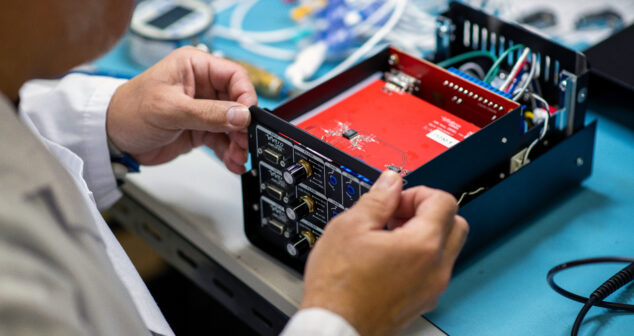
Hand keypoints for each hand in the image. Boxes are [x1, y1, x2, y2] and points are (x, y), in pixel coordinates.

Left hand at [106, 46, 256, 173]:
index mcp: (194, 67)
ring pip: (233, 125)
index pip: (234, 76)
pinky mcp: (200, 129)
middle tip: (245, 142)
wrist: (111, 137)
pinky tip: (232, 162)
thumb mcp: (170, 110)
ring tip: (238, 157)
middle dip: (243, 126)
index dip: (245, 96)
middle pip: (238, 103)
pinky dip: (229, 152)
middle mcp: (201, 86)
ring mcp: (202, 109)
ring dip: (238, 143)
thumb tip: (240, 115)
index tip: (249, 117)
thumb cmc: (128, 111)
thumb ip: (208, 113)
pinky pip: (223, 140)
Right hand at [300, 170, 468, 335]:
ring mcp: (432, 289)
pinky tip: (387, 258)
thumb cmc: (339, 286)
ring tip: (387, 237)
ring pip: (446, 249)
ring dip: (424, 235)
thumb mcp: (349, 226)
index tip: (396, 200)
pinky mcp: (422, 302)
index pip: (444, 201)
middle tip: (396, 215)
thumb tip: (390, 183)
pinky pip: (433, 270)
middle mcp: (436, 269)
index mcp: (423, 246)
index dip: (417, 193)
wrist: (335, 327)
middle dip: (428, 212)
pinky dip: (419, 257)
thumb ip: (377, 198)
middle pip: (455, 224)